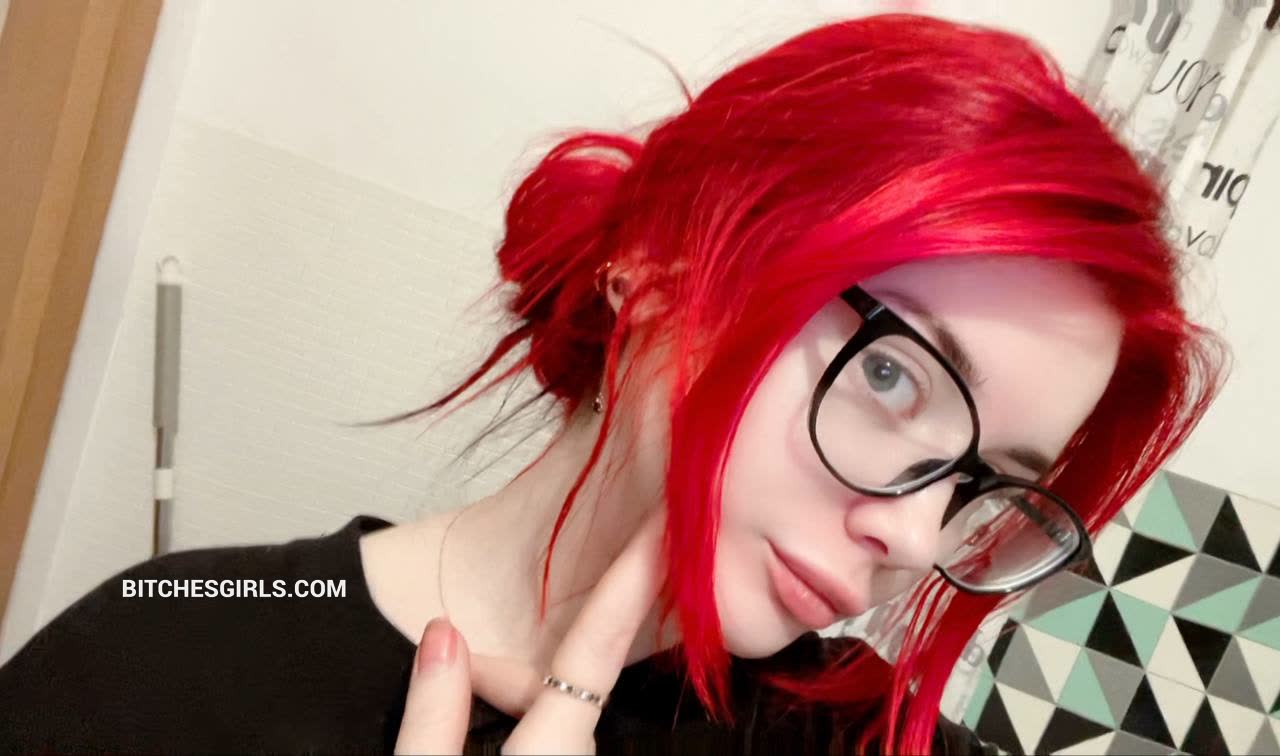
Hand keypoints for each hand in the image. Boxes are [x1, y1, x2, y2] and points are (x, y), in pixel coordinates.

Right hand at [393, 509, 668, 754]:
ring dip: (509, 695)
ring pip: (552, 713)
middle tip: (444, 657)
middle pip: (559, 684)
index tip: (663, 527)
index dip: (632, 582)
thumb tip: (443, 636)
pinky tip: (474, 728)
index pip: (595, 651)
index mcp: (548, 755)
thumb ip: (432, 712)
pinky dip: (519, 721)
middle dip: (503, 664)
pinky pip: (548, 738)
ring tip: (449, 710)